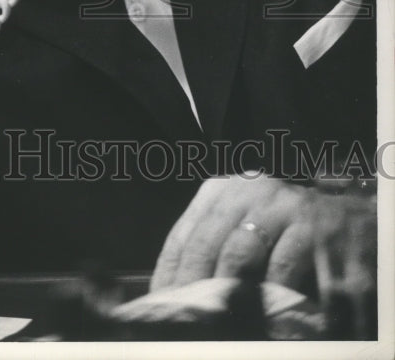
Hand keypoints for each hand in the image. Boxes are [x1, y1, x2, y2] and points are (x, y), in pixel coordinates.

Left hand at [150, 175, 375, 299]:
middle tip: (184, 320)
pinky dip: (267, 294)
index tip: (159, 304)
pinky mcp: (312, 226)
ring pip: (237, 253)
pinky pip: (280, 266)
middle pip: (205, 242)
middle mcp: (248, 190)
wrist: (355, 219)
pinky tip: (260, 315)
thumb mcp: (249, 229)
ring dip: (223, 293)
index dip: (168, 273)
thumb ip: (218, 250)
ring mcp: (281, 205)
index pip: (184, 233)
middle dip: (191, 288)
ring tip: (212, 323)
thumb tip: (181, 293)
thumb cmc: (292, 231)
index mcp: (225, 190)